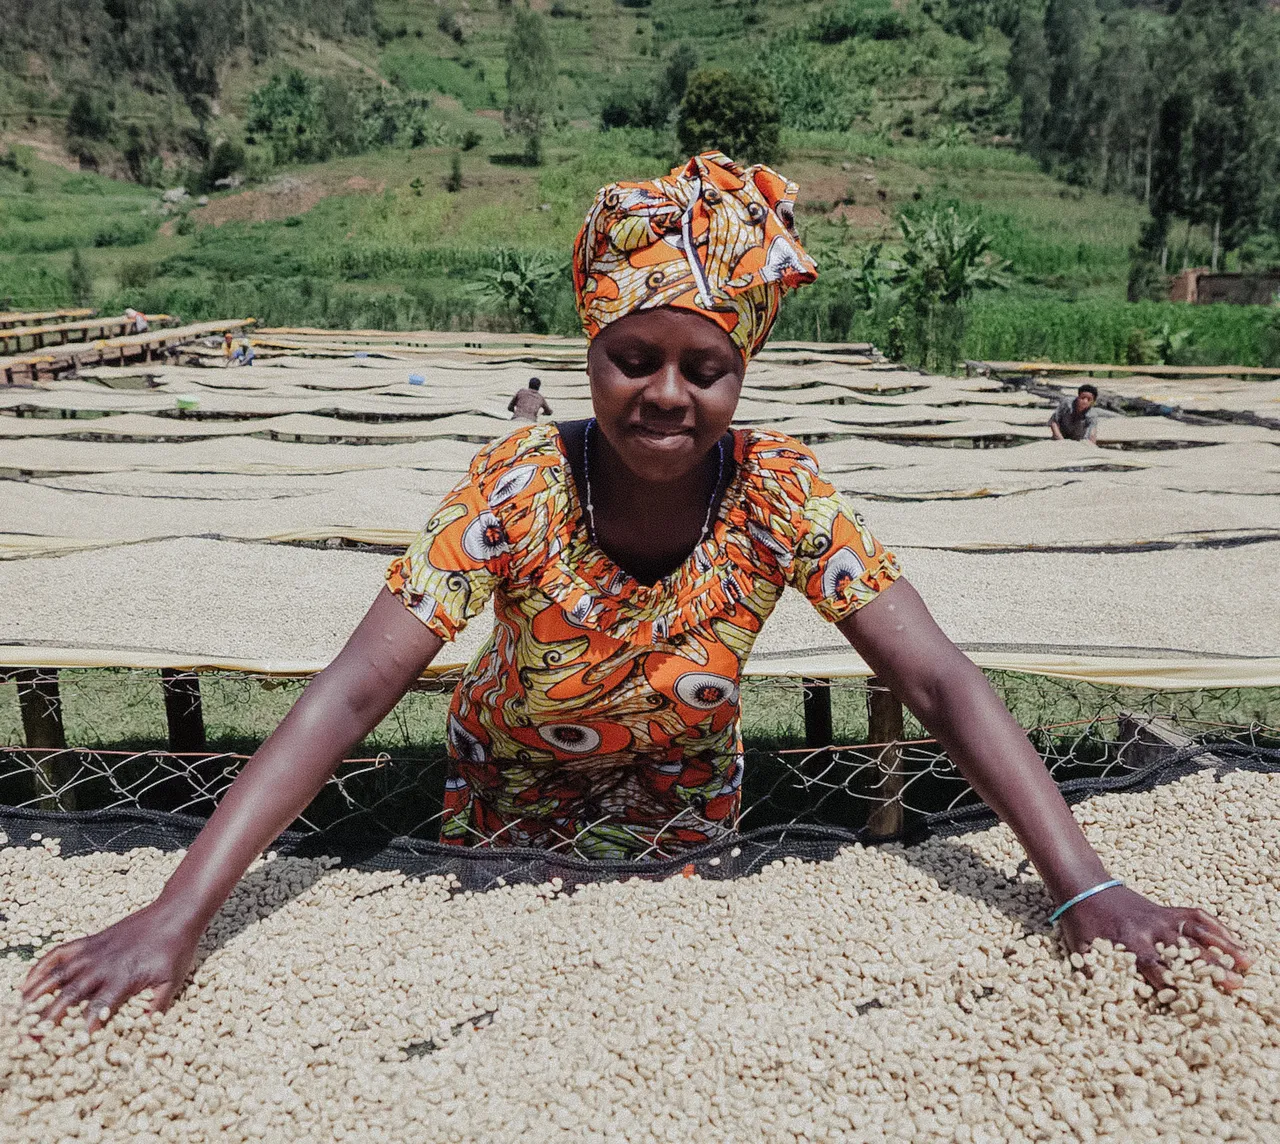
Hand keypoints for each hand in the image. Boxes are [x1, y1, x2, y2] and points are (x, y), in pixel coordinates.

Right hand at [21, 902, 199, 1032]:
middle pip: (69, 996)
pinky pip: (59, 953)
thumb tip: (147, 1032)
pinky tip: (26, 982)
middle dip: (48, 1019)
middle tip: (30, 1039)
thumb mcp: (173, 981)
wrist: (174, 913)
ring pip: (57, 975)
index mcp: (122, 980)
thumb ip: (157, 1007)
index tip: (70, 1047)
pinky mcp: (90, 941)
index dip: (83, 1029)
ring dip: (36, 995)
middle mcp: (102, 967)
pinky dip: (40, 967)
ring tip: (19, 1014)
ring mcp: (93, 952)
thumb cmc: (175, 949)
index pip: (97, 1010)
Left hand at [1057, 884, 1252, 991]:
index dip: (1175, 986)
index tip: (1195, 1002)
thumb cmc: (1082, 924)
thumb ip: (1095, 977)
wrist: (1083, 885)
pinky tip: (1235, 939)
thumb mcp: (1081, 952)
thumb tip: (1105, 1006)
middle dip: (1211, 968)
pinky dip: (1216, 927)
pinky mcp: (1165, 909)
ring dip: (1224, 945)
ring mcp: (1160, 917)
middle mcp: (1149, 931)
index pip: (1156, 968)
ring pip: (1197, 931)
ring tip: (1247, 961)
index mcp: (1128, 944)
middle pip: (1185, 951)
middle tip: (1236, 983)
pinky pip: (1195, 916)